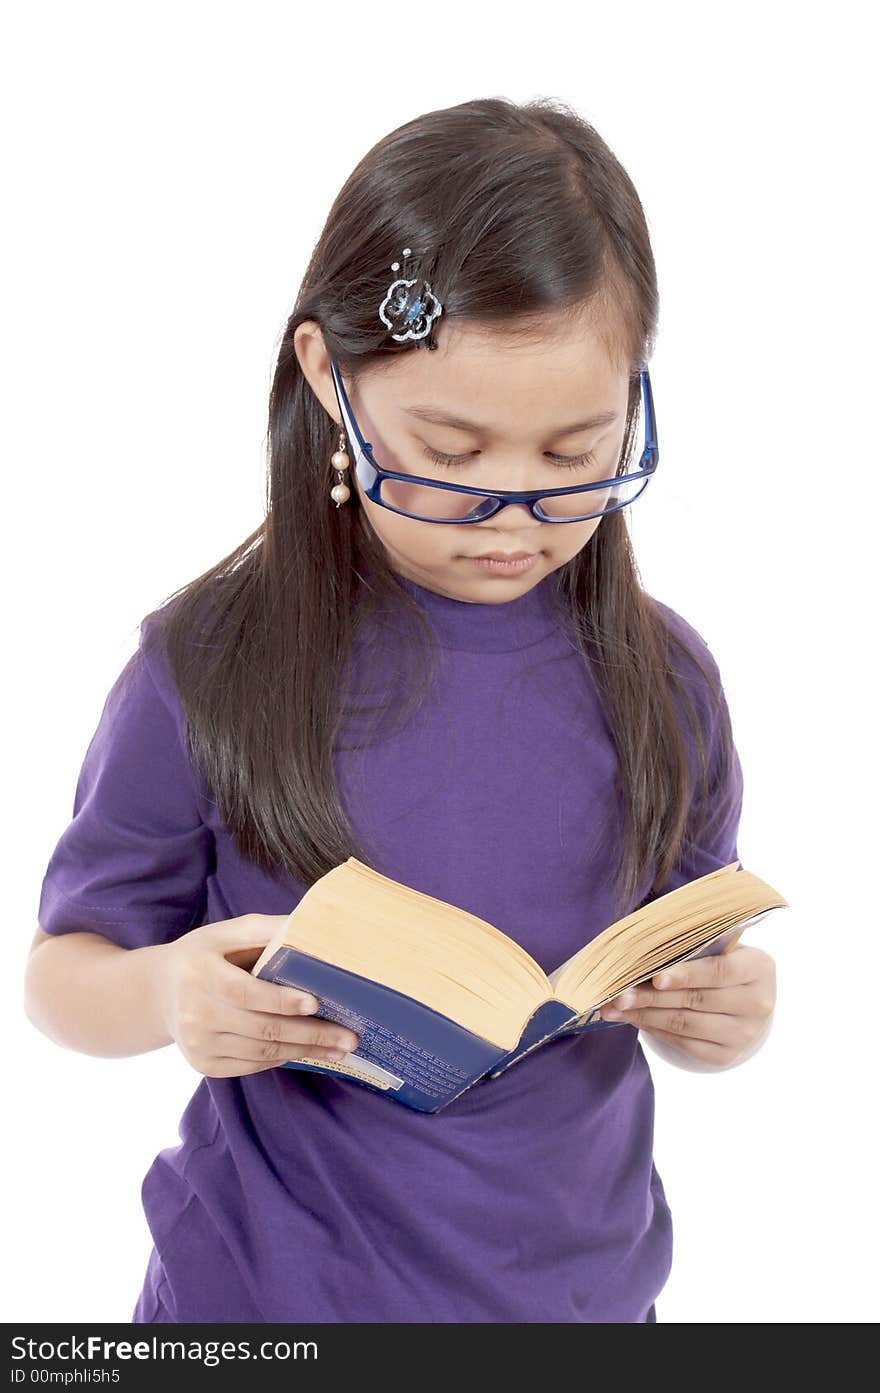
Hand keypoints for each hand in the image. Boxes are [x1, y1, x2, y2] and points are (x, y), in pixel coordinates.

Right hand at [156, 913, 359, 1077]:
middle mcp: (195, 1013)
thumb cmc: (202, 956)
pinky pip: (251, 1066)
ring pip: (261, 1053)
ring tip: (339, 1048)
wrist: (158, 993)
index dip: (282, 1000)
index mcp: (200, 973)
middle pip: (262, 1029)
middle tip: (349, 1037)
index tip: (316, 1002)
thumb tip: (310, 923)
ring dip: (305, 1052)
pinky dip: (283, 1059)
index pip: (246, 992)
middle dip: (310, 1034)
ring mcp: (198, 1044)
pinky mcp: (203, 1065)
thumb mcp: (225, 933)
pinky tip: (309, 1053)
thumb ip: (264, 930)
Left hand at [599, 945, 775, 1068]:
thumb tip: (642, 949)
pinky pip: (682, 1043)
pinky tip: (632, 1018)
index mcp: (759, 969)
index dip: (686, 975)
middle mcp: (758, 1004)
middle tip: (618, 993)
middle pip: (696, 1000)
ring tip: (613, 1006)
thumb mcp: (718, 947)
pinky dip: (653, 1029)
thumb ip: (691, 945)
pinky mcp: (725, 1055)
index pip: (720, 972)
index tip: (655, 978)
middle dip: (651, 997)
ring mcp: (743, 1034)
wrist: (745, 1001)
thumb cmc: (721, 962)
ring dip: (644, 1015)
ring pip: (684, 1024)